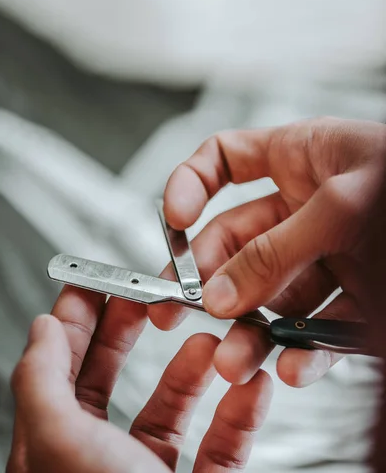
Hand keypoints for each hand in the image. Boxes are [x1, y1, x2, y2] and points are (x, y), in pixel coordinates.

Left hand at [7, 286, 272, 472]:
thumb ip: (43, 381)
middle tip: (150, 297)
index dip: (75, 320)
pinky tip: (248, 387)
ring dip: (194, 369)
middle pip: (111, 378)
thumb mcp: (60, 445)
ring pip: (171, 408)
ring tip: (210, 342)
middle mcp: (98, 460)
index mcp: (57, 446)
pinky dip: (238, 414)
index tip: (96, 283)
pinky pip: (219, 446)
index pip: (58, 367)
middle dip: (131, 330)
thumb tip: (41, 327)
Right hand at [148, 117, 385, 386]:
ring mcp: (324, 255)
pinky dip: (298, 350)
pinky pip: (311, 325)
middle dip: (207, 277)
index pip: (223, 159)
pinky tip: (291, 364)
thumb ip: (277, 248)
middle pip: (232, 239)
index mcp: (299, 158)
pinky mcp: (350, 300)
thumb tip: (219, 291)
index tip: (172, 217)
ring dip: (246, 327)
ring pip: (266, 292)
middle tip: (183, 311)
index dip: (189, 184)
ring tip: (232, 358)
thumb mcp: (344, 205)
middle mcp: (304, 207)